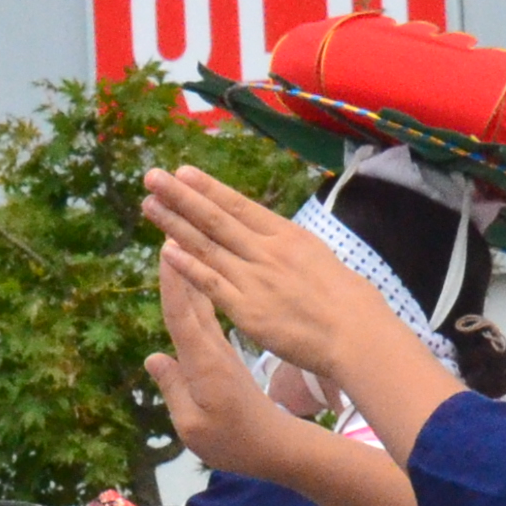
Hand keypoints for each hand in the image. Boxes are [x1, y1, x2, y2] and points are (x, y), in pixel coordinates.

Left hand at [140, 165, 401, 380]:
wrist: (356, 334)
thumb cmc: (348, 301)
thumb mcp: (319, 258)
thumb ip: (289, 248)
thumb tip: (274, 237)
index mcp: (287, 235)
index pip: (239, 206)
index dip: (208, 188)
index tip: (182, 172)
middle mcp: (267, 251)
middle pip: (215, 218)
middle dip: (181, 196)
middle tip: (152, 177)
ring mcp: (255, 279)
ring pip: (207, 246)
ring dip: (174, 224)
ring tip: (149, 205)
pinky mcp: (247, 310)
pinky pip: (211, 284)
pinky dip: (188, 266)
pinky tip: (166, 251)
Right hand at [144, 250, 317, 480]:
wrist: (278, 446)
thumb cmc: (236, 443)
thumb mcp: (196, 428)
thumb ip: (175, 390)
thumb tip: (153, 359)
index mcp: (206, 363)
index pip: (185, 316)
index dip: (175, 284)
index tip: (169, 249)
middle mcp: (213, 347)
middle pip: (193, 294)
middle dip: (180, 258)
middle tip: (169, 224)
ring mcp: (219, 347)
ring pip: (203, 296)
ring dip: (189, 263)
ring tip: (177, 231)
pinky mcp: (224, 351)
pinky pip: (210, 310)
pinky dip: (199, 287)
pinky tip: (193, 268)